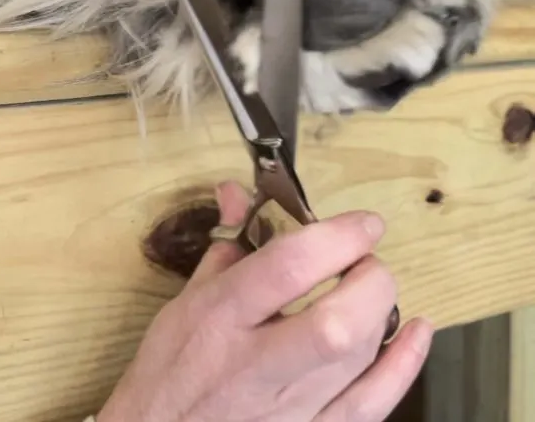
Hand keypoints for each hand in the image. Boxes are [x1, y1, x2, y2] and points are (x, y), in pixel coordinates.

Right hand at [97, 181, 432, 421]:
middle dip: (369, 279)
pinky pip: (371, 406)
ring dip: (381, 312)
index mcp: (221, 318)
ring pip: (358, 360)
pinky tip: (419, 332)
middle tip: (364, 262)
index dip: (337, 236)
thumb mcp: (188, 299)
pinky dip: (404, 366)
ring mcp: (288, 409)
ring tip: (368, 291)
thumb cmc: (172, 369)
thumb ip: (228, 245)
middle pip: (337, 324)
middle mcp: (256, 366)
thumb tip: (240, 190)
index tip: (364, 223)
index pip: (289, 269)